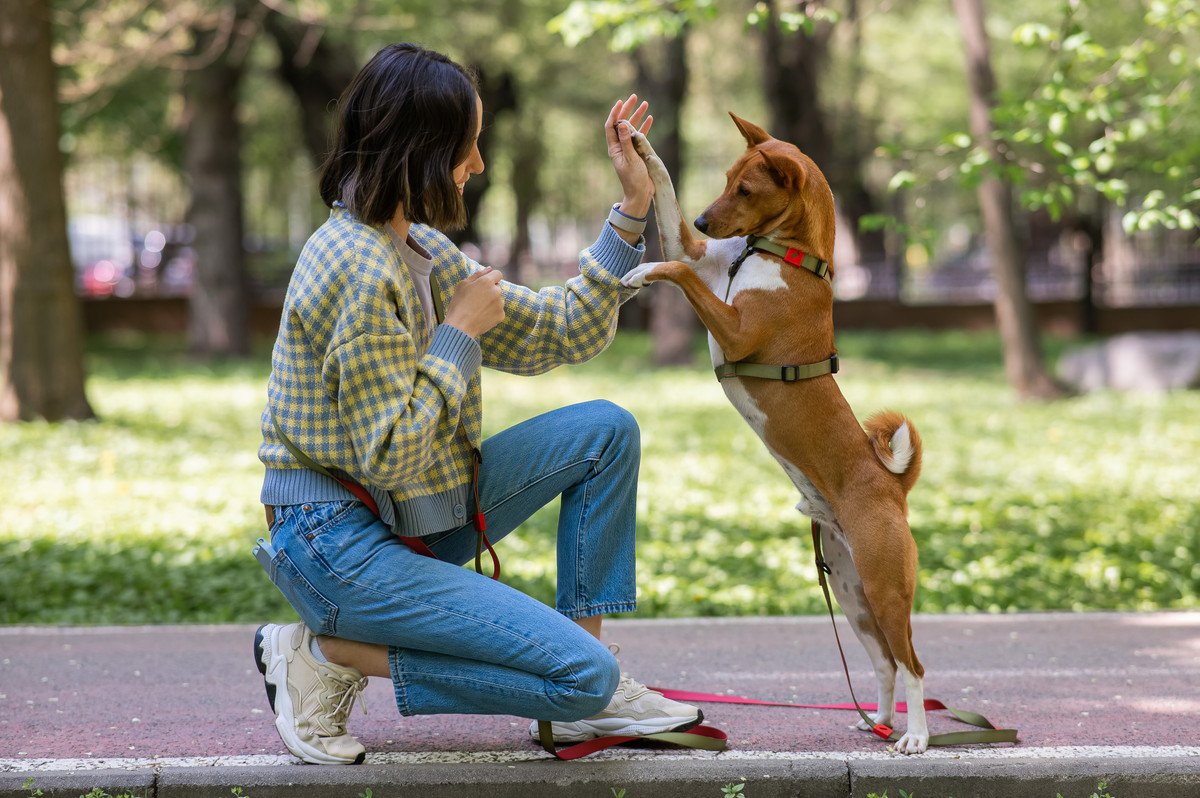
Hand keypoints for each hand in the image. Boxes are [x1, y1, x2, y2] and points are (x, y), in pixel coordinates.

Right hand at [444, 267, 503, 337]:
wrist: (460, 326)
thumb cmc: (459, 303)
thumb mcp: (463, 285)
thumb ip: (478, 274)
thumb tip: (490, 268)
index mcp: (487, 282)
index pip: (498, 274)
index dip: (491, 277)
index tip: (484, 284)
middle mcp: (497, 291)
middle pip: (498, 287)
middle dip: (490, 290)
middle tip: (477, 299)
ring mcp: (500, 304)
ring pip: (499, 299)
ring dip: (492, 301)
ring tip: (478, 308)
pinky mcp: (501, 315)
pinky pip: (498, 310)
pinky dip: (492, 312)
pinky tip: (481, 315)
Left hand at [605, 94, 654, 217]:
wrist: (640, 194)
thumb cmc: (633, 179)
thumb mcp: (630, 159)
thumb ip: (627, 141)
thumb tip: (623, 123)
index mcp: (614, 148)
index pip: (611, 126)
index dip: (615, 113)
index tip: (621, 102)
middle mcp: (620, 147)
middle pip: (622, 124)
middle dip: (627, 110)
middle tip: (634, 97)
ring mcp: (629, 149)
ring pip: (632, 128)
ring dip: (638, 116)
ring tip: (645, 104)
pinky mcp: (638, 152)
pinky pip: (641, 136)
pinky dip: (645, 127)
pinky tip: (650, 118)